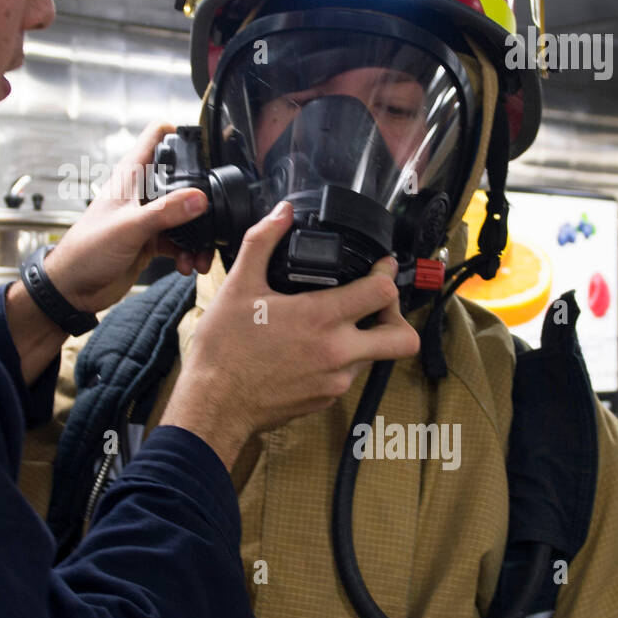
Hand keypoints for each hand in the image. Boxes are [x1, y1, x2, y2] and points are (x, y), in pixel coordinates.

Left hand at [42, 121, 214, 314]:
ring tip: (200, 253)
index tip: (203, 146)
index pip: (156, 138)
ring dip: (197, 233)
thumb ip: (165, 212)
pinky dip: (188, 252)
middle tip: (212, 212)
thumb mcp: (129, 228)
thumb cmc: (86, 250)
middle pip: (179, 179)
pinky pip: (179, 241)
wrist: (73, 288)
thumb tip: (199, 198)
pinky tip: (187, 264)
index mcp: (130, 177)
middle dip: (199, 194)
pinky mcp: (150, 240)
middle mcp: (140, 193)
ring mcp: (146, 216)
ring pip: (183, 215)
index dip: (179, 134)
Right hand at [160, 202, 420, 469]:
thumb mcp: (238, 286)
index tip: (380, 265)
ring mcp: (335, 381)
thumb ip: (262, 242)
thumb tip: (282, 212)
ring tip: (333, 325)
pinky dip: (339, 361)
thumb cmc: (224, 349)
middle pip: (403, 337)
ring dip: (364, 338)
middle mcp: (337, 352)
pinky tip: (310, 350)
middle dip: (396, 316)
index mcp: (320, 318)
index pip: (383, 292)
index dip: (386, 272)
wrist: (214, 405)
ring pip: (375, 356)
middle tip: (373, 304)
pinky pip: (348, 376)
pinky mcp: (326, 400)